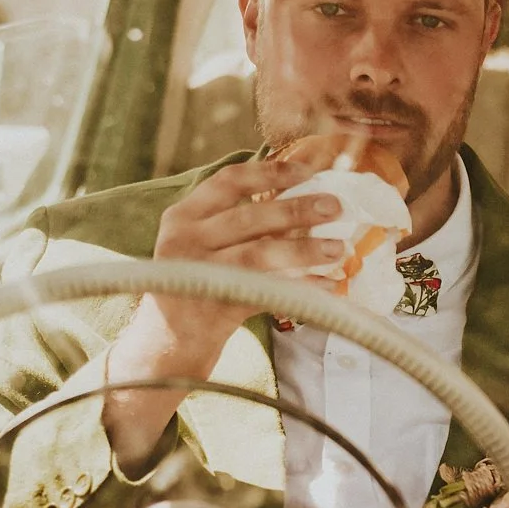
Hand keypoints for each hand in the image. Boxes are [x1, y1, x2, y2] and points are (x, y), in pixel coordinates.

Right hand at [136, 158, 346, 347]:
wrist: (170, 336)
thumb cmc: (200, 276)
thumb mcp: (203, 240)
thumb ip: (240, 217)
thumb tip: (307, 195)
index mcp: (183, 216)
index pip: (228, 181)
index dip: (269, 173)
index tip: (307, 171)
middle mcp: (186, 240)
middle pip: (248, 217)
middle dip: (296, 210)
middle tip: (334, 207)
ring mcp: (200, 275)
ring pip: (259, 255)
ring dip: (303, 250)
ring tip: (338, 248)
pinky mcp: (216, 307)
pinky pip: (267, 292)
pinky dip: (300, 287)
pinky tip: (327, 285)